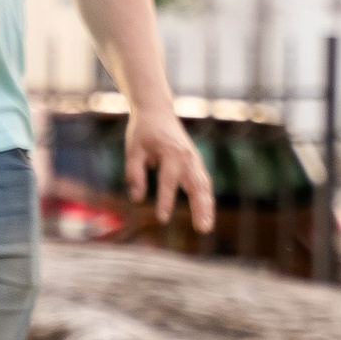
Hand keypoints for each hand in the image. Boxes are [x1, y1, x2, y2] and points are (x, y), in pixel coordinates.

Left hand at [127, 110, 215, 235]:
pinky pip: (203, 182)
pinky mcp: (195, 162)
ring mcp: (194, 159)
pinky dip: (205, 198)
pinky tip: (204, 214)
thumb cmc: (143, 130)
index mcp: (171, 152)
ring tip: (206, 227)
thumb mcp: (133, 149)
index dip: (165, 200)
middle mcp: (187, 157)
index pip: (169, 180)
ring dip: (207, 206)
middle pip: (197, 185)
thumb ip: (134, 173)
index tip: (162, 219)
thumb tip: (137, 199)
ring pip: (204, 186)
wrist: (157, 110)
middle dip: (200, 208)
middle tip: (203, 228)